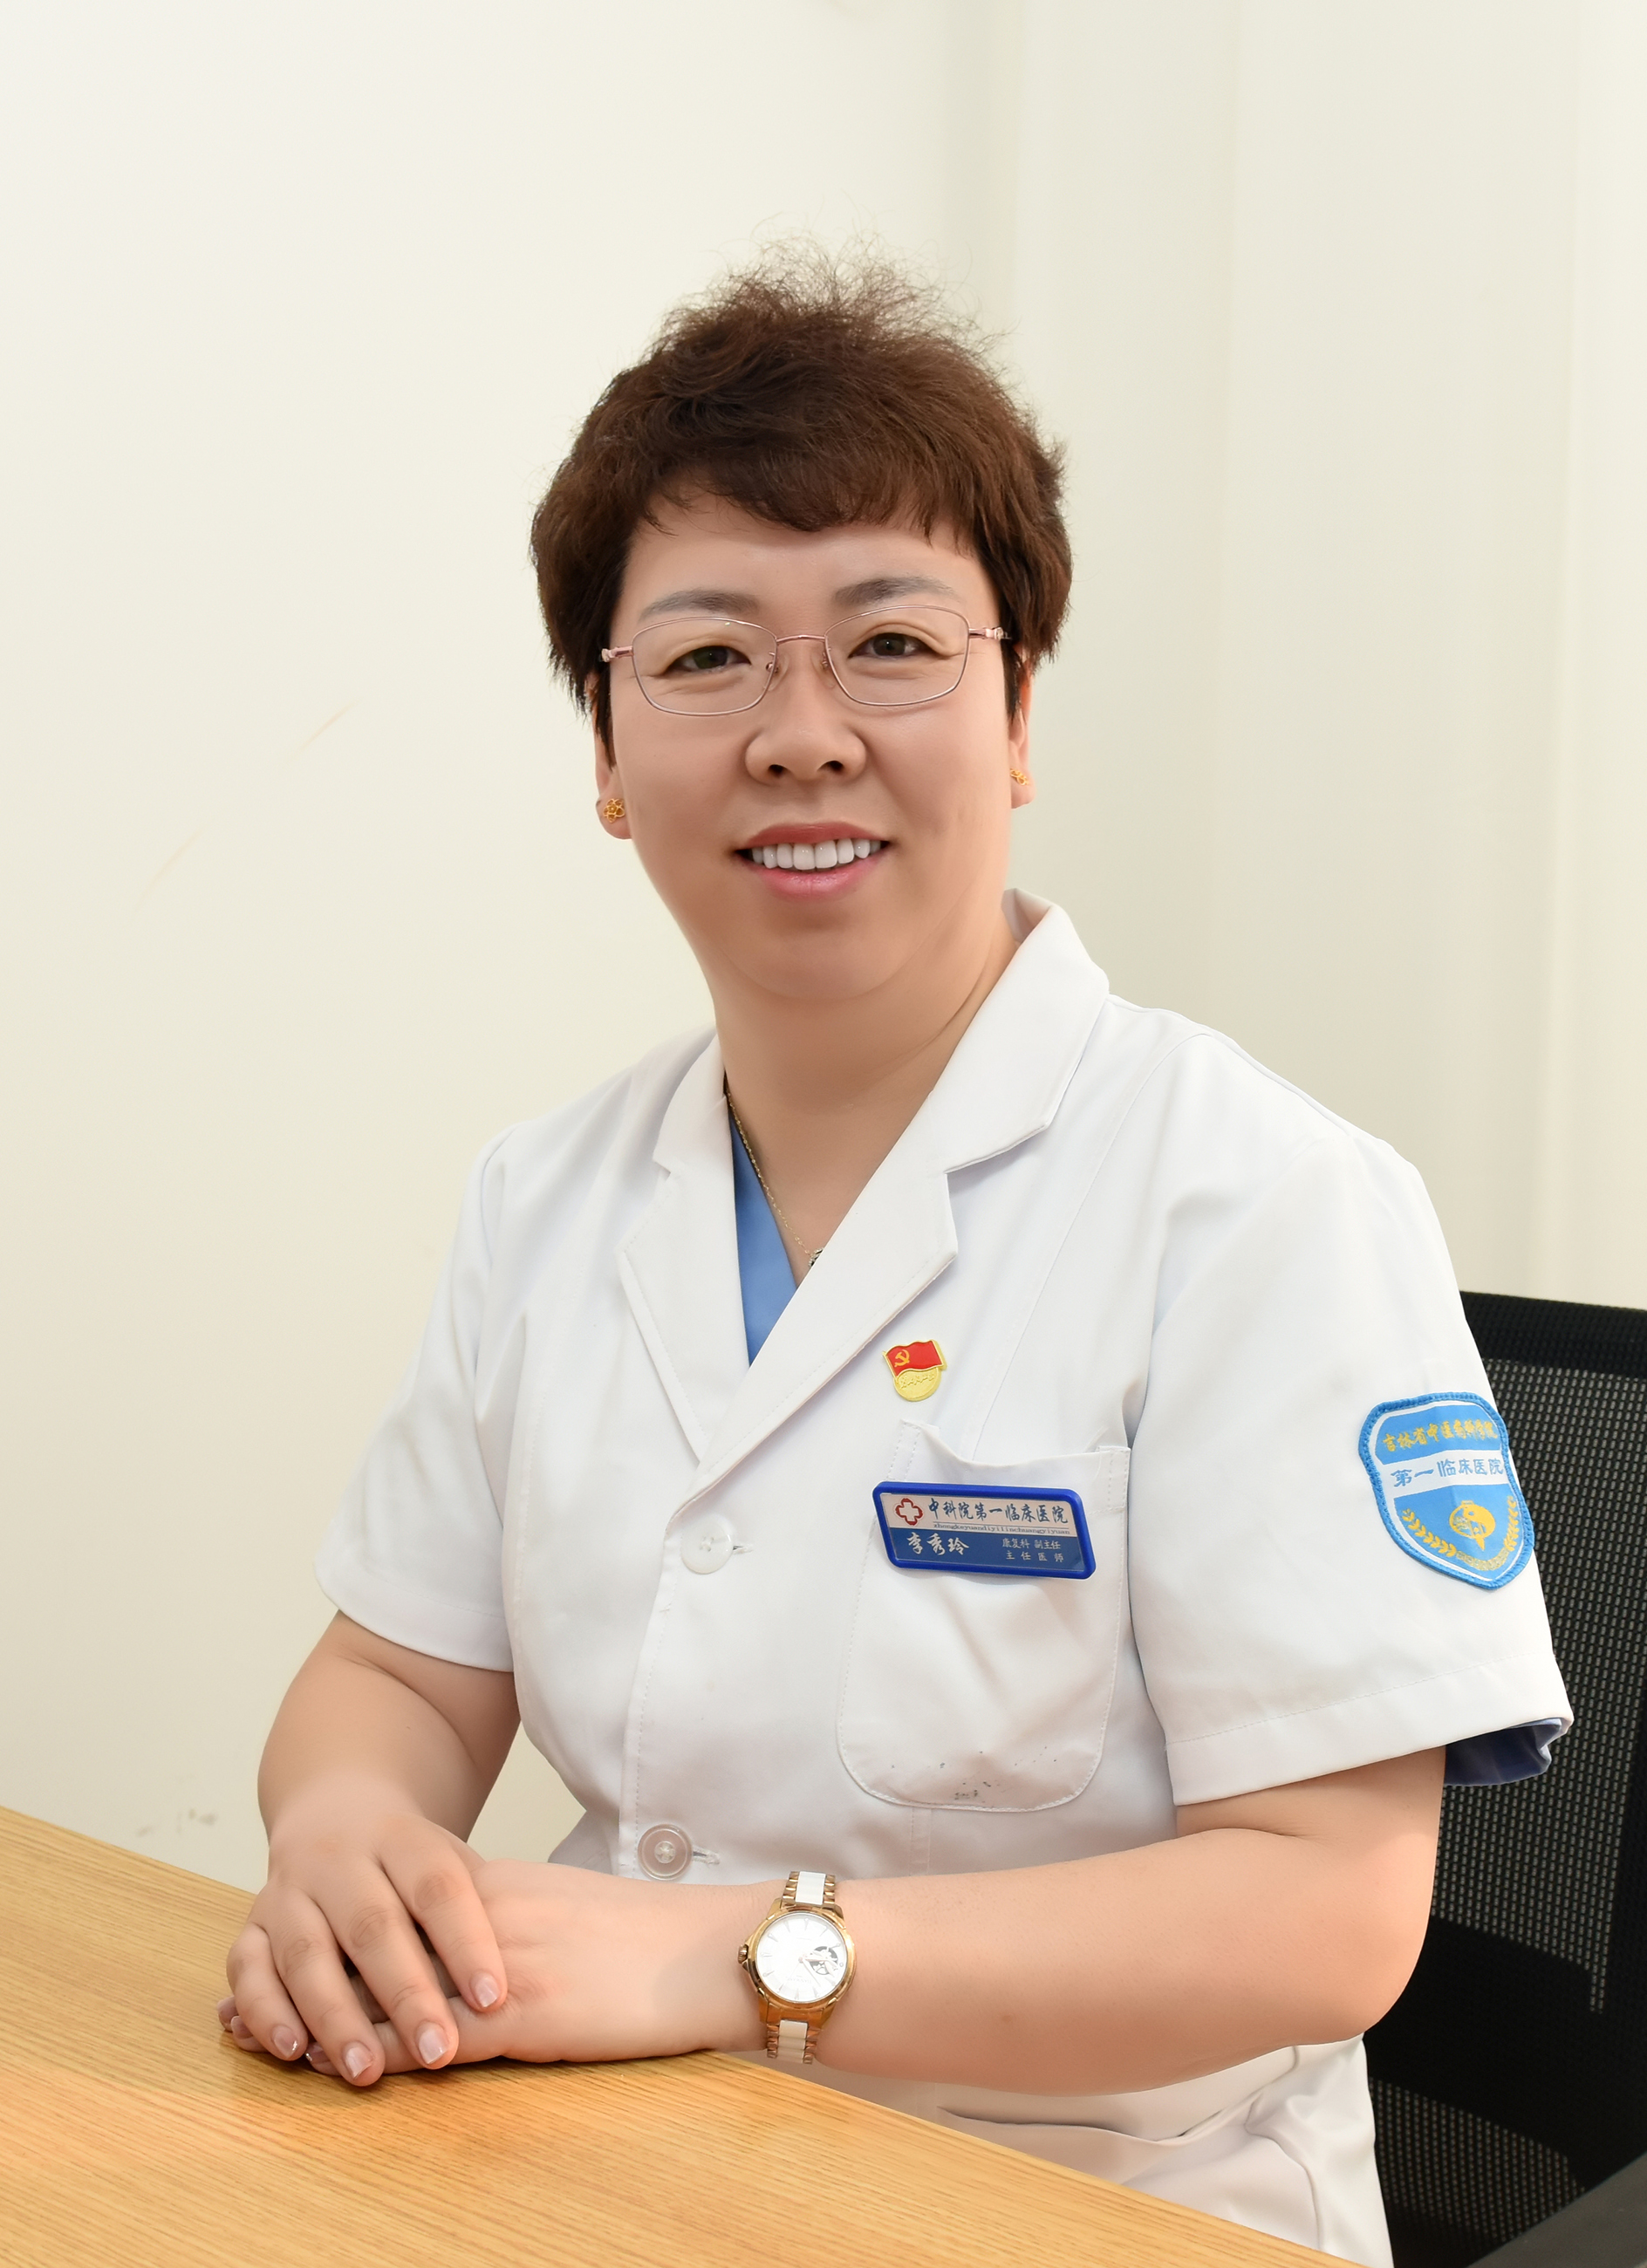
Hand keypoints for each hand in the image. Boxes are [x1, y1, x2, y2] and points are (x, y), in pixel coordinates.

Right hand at [220, 1784, 508, 2085]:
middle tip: (439, 2052)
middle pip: (373, 1925)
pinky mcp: (252, 1925)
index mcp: (402, 1839)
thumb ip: (479, 1907)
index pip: (438, 1887)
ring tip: (364, 2070)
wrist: (334, 1811)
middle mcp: (340, 1860)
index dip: (466, 1941)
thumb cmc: (411, 1863)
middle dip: (407, 1994)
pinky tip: (291, 2051)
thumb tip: (527, 1970)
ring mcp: (290, 1891)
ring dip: (335, 2015)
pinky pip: (248, 1968)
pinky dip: (265, 2010)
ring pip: (307, 1951)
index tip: (494, 1997)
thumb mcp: (451, 1861)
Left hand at [235, 1861, 771, 2080]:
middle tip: (245, 2006)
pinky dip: (386, 2056)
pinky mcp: (525, 2014)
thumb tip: (473, 1947)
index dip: (333, 1936)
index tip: (283, 1953)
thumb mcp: (570, 1908)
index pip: (394, 1908)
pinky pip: (436, 2038)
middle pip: (372, 1944)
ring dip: (330, 2025)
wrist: (713, 1947)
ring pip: (389, 1993)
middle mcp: (485, 1918)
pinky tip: (352, 2076)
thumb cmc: (653, 1937)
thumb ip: (514, 1918)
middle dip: (307, 1978)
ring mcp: (499, 1965)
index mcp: (499, 1888)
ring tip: (277, 2049)